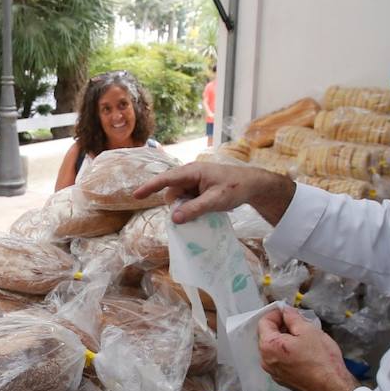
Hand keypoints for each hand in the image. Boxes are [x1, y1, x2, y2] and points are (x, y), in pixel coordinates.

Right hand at [134, 161, 295, 224]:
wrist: (253, 185)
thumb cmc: (235, 188)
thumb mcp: (215, 200)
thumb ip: (194, 209)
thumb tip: (174, 218)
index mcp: (193, 171)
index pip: (166, 179)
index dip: (150, 187)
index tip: (136, 196)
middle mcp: (191, 174)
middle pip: (173, 192)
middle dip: (178, 205)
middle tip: (196, 212)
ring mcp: (195, 181)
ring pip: (180, 198)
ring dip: (186, 207)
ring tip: (205, 210)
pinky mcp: (199, 188)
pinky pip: (188, 199)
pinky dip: (192, 207)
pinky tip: (204, 210)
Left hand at [257, 306, 358, 390]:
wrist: (331, 387)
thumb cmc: (321, 359)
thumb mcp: (308, 330)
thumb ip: (292, 318)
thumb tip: (285, 311)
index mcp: (269, 346)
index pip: (264, 322)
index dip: (276, 314)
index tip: (288, 312)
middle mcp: (265, 360)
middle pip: (267, 336)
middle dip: (280, 327)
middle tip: (297, 323)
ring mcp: (272, 372)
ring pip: (273, 348)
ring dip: (283, 340)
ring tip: (301, 338)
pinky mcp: (281, 379)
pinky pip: (279, 360)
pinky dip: (286, 353)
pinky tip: (301, 352)